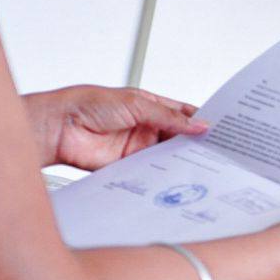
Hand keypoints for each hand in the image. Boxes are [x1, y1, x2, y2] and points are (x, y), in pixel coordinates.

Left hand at [22, 85, 206, 169]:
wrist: (59, 127)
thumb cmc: (88, 104)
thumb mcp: (136, 104)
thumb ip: (168, 117)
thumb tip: (198, 125)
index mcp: (151, 106)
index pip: (183, 114)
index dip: (200, 121)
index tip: (219, 129)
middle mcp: (146, 127)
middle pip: (178, 138)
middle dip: (194, 143)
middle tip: (215, 150)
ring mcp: (137, 147)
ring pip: (167, 156)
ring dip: (180, 160)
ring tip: (200, 164)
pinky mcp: (128, 166)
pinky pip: (151, 171)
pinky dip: (163, 174)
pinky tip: (174, 175)